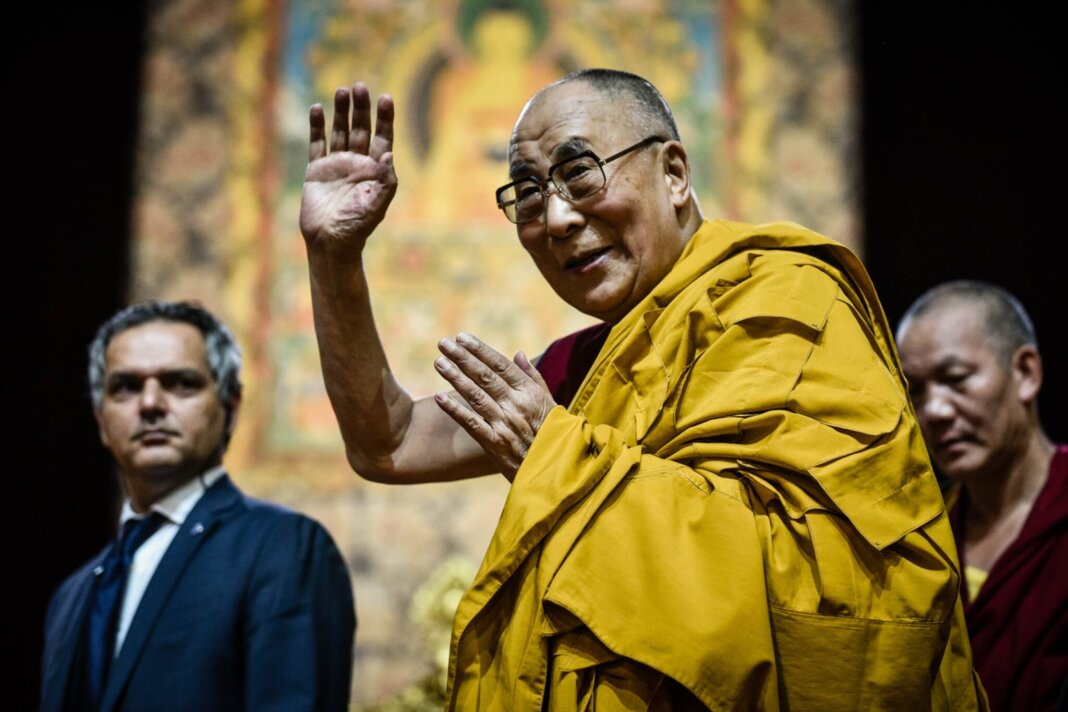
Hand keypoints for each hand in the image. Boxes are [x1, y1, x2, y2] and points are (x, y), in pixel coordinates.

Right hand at [299, 82, 396, 258]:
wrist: (330, 243)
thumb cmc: (357, 227)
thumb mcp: (376, 206)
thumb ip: (386, 181)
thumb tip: (390, 155)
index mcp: (375, 171)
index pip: (383, 138)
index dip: (385, 118)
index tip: (385, 98)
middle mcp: (357, 164)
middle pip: (361, 129)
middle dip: (361, 108)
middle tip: (360, 87)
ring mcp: (336, 165)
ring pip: (340, 131)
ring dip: (340, 112)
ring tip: (341, 90)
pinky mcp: (316, 170)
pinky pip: (317, 143)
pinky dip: (316, 126)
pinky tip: (317, 109)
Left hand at [433, 333, 556, 480]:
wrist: (556, 470)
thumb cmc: (554, 433)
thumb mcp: (549, 402)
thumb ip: (532, 377)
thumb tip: (517, 353)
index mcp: (529, 392)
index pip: (500, 365)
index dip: (480, 350)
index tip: (462, 337)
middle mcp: (516, 405)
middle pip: (485, 376)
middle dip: (463, 357)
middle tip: (443, 343)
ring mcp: (504, 425)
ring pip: (476, 396)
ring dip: (455, 378)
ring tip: (438, 362)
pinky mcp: (495, 444)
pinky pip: (472, 423)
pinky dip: (455, 410)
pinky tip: (440, 397)